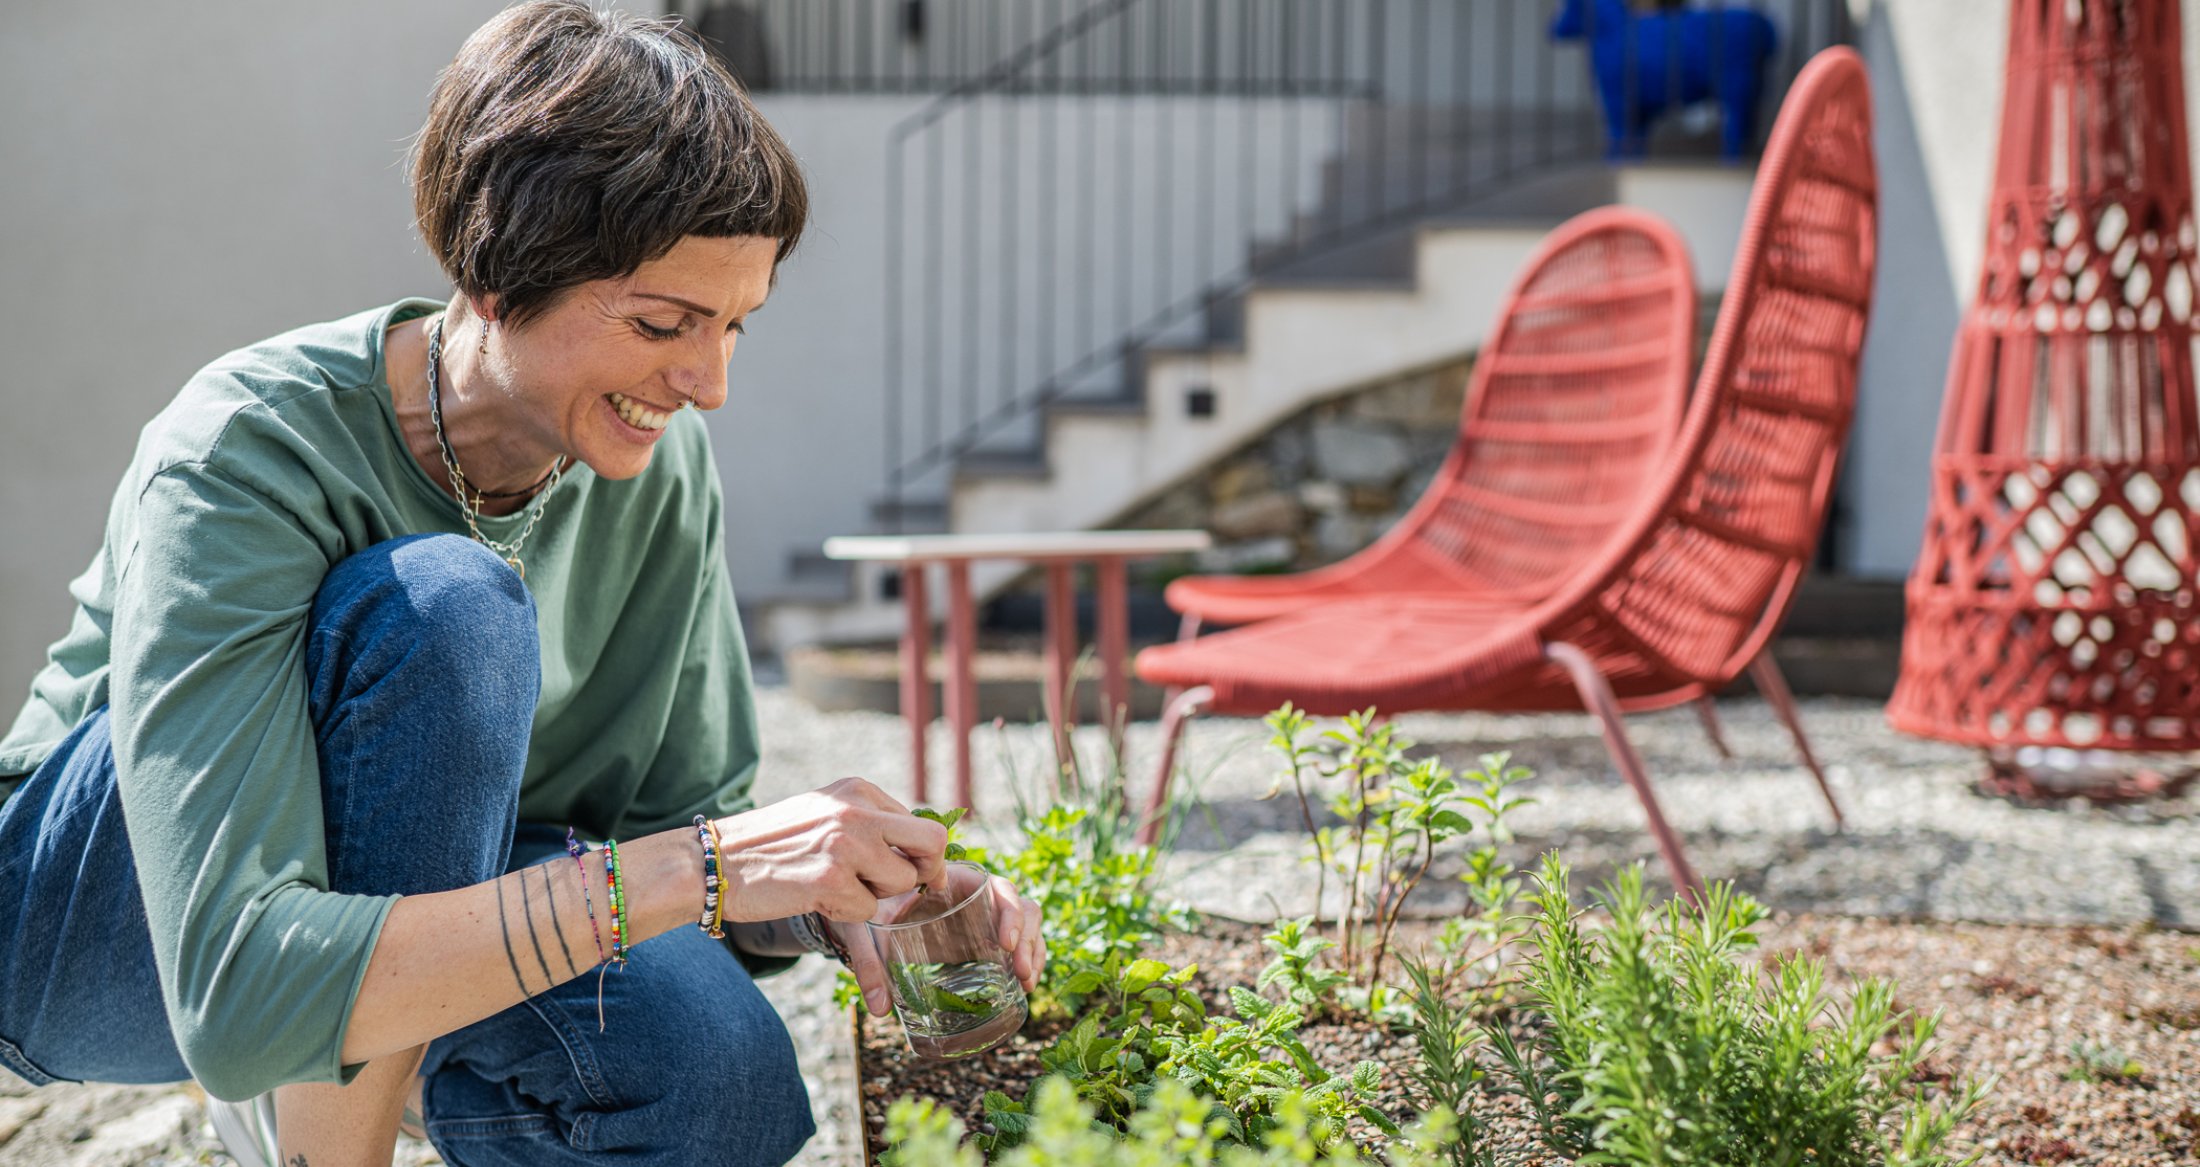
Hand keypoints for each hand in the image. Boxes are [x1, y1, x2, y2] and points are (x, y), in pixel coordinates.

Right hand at [713, 778, 948, 924]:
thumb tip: (924, 850)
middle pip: (932, 843)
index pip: (922, 822)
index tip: (924, 874)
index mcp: (858, 790)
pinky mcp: (831, 880)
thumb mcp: (824, 813)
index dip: (927, 855)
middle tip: (909, 889)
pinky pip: (868, 910)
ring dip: (876, 896)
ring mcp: (845, 844)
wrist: (714, 860)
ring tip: (835, 886)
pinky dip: (847, 913)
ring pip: (901, 883)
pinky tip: (814, 897)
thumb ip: (868, 821)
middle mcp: (856, 810)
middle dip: (928, 872)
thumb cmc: (771, 843)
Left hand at [833, 875, 1045, 1016]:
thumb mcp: (868, 930)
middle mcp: (978, 896)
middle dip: (1027, 939)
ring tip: (1026, 984)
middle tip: (1019, 973)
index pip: (999, 888)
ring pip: (1027, 925)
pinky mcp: (985, 938)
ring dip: (1033, 952)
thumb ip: (870, 963)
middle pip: (1021, 907)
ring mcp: (985, 917)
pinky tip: (1024, 986)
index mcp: (956, 881)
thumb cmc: (870, 910)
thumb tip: (880, 1009)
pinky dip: (1028, 960)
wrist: (865, 911)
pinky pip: (1019, 943)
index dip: (1009, 913)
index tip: (1004, 944)